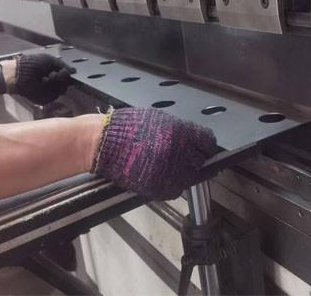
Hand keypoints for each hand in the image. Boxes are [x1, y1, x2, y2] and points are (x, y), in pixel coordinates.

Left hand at [12, 54, 75, 104]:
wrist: (18, 74)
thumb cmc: (32, 64)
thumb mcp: (49, 60)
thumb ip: (63, 65)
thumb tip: (74, 70)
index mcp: (54, 73)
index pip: (67, 76)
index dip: (67, 74)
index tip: (66, 71)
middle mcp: (52, 83)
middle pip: (66, 83)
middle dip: (61, 77)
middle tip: (54, 73)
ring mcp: (49, 91)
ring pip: (62, 89)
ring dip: (56, 82)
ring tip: (46, 77)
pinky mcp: (45, 98)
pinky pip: (55, 95)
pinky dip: (50, 88)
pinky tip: (43, 82)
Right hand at [91, 108, 217, 199]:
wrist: (103, 142)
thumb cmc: (129, 127)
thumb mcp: (161, 120)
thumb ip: (181, 132)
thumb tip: (195, 140)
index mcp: (181, 133)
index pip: (208, 142)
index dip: (207, 146)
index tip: (205, 150)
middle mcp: (179, 153)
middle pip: (201, 162)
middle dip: (196, 161)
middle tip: (187, 160)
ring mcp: (169, 172)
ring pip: (190, 179)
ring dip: (185, 175)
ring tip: (171, 168)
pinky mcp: (157, 187)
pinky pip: (175, 190)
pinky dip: (172, 185)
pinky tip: (162, 176)